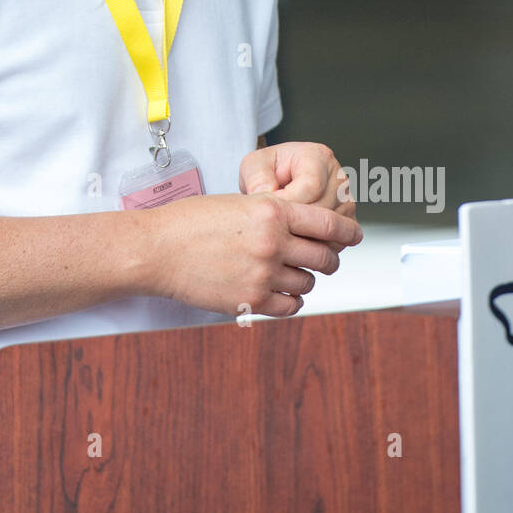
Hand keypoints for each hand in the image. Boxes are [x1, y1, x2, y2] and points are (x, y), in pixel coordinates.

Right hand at [144, 190, 362, 319]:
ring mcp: (263, 273)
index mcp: (271, 211)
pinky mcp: (251, 299)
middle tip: (324, 261)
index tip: (355, 236)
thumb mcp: (238, 205)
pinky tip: (280, 295)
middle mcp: (272, 242)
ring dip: (305, 281)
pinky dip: (291, 303)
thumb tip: (301, 228)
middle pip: (324, 257)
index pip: (327, 223)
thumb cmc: (189, 223)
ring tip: (289, 276)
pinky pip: (290, 307)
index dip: (348, 232)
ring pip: (308, 283)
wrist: (157, 249)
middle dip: (329, 260)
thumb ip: (272, 215)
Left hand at [238, 140, 358, 243]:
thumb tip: (267, 195)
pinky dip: (314, 246)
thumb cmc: (269, 171)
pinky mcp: (347, 222)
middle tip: (273, 223)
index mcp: (318, 157)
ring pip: (330, 229)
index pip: (311, 187)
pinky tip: (296, 240)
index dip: (288, 203)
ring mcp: (346, 201)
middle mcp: (337, 178)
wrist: (278, 182)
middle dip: (293, 222)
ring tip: (282, 230)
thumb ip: (258, 178)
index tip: (270, 209)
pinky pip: (336, 241)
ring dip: (303, 235)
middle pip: (322, 210)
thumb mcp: (254, 165)